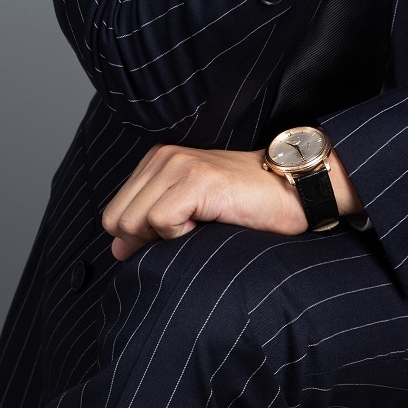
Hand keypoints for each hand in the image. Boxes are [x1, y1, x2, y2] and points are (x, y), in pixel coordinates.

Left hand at [101, 145, 363, 258]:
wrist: (294, 190)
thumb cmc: (247, 205)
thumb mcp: (190, 210)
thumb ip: (151, 223)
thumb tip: (117, 250)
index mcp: (157, 161)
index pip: (114, 213)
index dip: (137, 237)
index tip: (175, 235)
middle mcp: (163, 157)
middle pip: (117, 219)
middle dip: (145, 240)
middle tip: (189, 232)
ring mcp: (179, 166)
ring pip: (134, 222)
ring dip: (166, 237)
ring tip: (202, 223)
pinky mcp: (197, 180)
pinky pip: (160, 222)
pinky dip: (180, 234)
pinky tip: (209, 221)